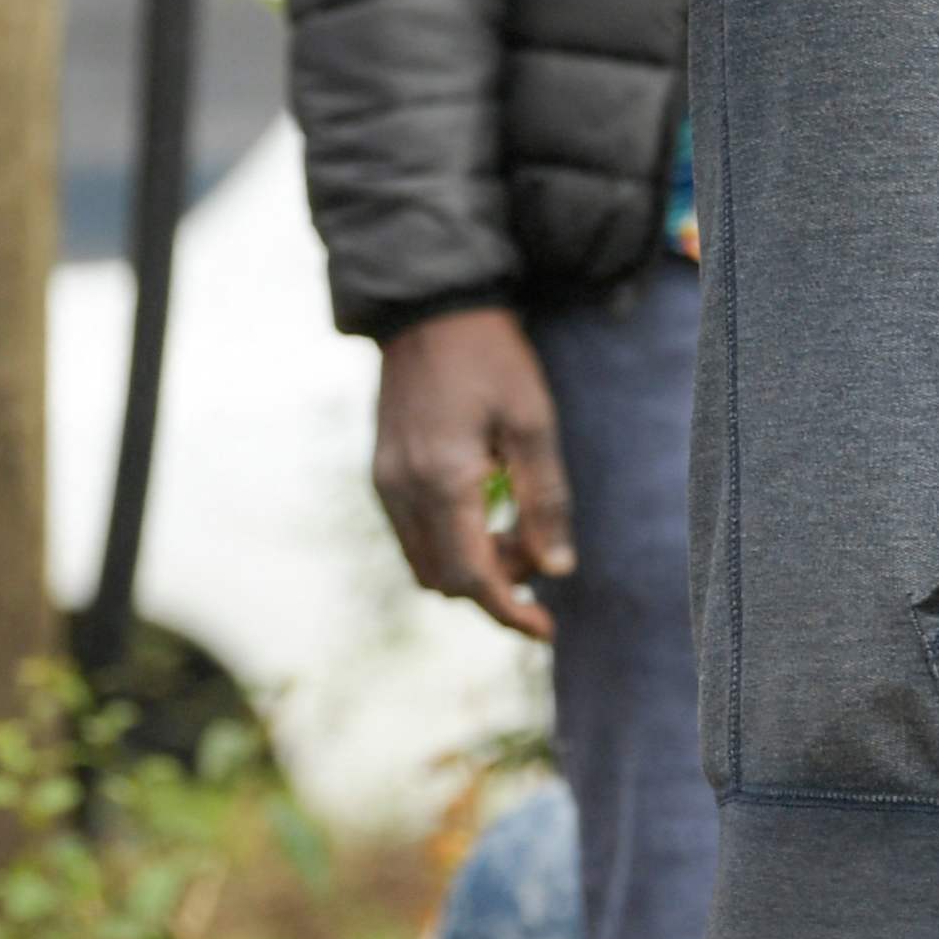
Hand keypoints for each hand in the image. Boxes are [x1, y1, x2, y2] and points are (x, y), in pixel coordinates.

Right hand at [372, 307, 573, 639]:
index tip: (546, 628)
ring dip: (471, 565)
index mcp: (443, 481)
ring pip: (424, 563)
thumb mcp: (533, 423)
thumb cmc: (493, 360)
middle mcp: (403, 491)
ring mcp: (384, 483)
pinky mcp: (380, 473)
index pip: (471, 578)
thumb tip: (557, 570)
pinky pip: (412, 534)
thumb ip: (544, 500)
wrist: (432, 310)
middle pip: (445, 580)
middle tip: (538, 550)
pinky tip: (485, 508)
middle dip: (495, 583)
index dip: (510, 611)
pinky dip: (449, 541)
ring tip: (515, 528)